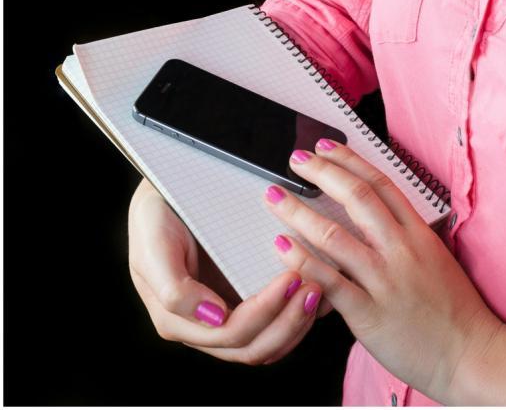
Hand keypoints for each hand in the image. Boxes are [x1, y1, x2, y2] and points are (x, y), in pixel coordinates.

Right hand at [128, 177, 329, 364]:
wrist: (171, 190)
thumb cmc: (159, 214)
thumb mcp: (154, 243)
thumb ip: (174, 288)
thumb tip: (214, 318)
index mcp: (177, 319)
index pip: (231, 334)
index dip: (265, 312)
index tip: (291, 277)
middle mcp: (204, 326)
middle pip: (254, 347)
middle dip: (289, 321)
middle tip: (313, 287)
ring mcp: (228, 317)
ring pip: (269, 343)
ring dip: (298, 322)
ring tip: (319, 289)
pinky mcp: (247, 303)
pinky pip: (278, 324)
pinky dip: (300, 315)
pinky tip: (319, 291)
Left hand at [263, 140, 501, 400]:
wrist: (471, 354)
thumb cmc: (456, 312)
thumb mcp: (437, 262)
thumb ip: (408, 240)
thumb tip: (379, 221)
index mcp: (419, 235)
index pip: (382, 185)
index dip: (351, 161)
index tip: (327, 148)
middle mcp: (402, 252)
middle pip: (357, 199)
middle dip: (323, 173)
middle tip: (297, 159)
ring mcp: (385, 281)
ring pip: (335, 236)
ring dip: (299, 212)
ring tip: (275, 197)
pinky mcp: (369, 313)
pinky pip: (329, 281)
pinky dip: (302, 261)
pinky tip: (282, 246)